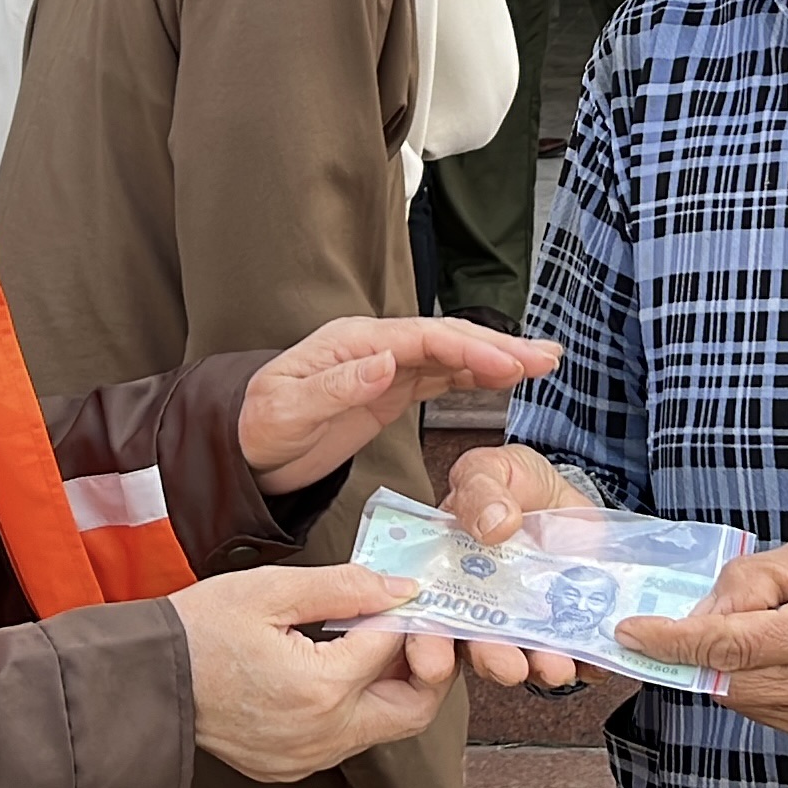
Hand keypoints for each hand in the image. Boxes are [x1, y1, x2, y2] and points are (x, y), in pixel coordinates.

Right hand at [173, 564, 454, 781]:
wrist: (143, 680)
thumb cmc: (198, 631)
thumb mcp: (271, 590)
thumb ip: (345, 587)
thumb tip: (400, 587)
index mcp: (321, 690)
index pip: (393, 647)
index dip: (404, 612)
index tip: (401, 590)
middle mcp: (322, 736)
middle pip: (412, 710)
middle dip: (424, 667)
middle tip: (412, 629)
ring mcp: (306, 758)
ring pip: (381, 728)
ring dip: (389, 686)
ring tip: (370, 639)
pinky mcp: (291, 766)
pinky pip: (345, 739)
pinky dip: (355, 705)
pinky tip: (338, 668)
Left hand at [237, 317, 560, 496]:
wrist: (241, 449)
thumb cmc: (256, 427)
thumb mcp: (288, 410)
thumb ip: (337, 386)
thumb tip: (385, 362)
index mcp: (353, 342)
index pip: (424, 338)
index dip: (471, 348)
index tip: (510, 365)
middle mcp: (373, 346)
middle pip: (446, 339)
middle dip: (499, 346)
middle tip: (546, 358)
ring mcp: (383, 367)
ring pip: (450, 355)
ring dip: (495, 358)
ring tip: (542, 362)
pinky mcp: (388, 391)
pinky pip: (439, 377)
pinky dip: (474, 375)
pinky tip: (503, 378)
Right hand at [431, 444, 591, 688]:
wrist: (562, 492)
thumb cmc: (512, 482)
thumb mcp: (490, 471)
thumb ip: (482, 492)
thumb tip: (494, 525)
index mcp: (449, 576)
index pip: (429, 618)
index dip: (427, 644)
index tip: (433, 661)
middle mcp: (483, 607)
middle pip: (478, 646)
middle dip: (492, 661)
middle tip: (508, 666)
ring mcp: (526, 619)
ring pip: (527, 655)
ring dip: (540, 666)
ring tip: (556, 666)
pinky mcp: (566, 623)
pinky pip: (575, 652)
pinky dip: (585, 663)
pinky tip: (594, 663)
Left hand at [618, 536, 787, 748]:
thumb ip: (752, 578)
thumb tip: (700, 612)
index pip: (732, 646)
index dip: (672, 641)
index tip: (629, 633)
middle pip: (727, 679)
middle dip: (691, 649)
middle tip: (686, 616)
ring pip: (738, 699)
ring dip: (719, 664)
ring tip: (756, 623)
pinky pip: (760, 709)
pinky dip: (743, 680)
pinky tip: (767, 650)